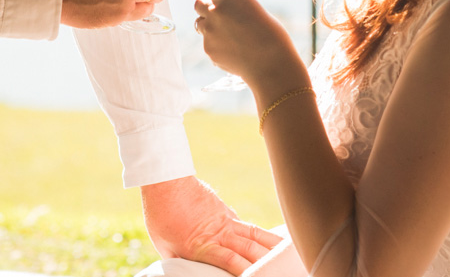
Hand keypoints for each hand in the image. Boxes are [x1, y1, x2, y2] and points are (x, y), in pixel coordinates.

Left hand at [141, 176, 281, 275]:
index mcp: (202, 246)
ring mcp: (226, 221)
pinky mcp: (227, 212)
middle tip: (281, 270)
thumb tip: (186, 273)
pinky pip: (248, 227)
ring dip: (272, 247)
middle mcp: (219, 234)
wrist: (166, 181)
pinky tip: (271, 242)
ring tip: (289, 256)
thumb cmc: (161, 215)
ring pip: (255, 236)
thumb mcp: (164, 246)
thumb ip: (180, 262)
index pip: (232, 263)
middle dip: (267, 263)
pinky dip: (262, 236)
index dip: (247, 272)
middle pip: (250, 250)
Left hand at [192, 0, 303, 89]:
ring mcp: (210, 29)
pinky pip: (208, 42)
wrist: (271, 61)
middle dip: (205, 7)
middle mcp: (216, 8)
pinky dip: (217, 44)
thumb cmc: (268, 33)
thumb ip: (232, 3)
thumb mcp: (252, 8)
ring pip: (201, 23)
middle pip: (199, 3)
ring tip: (231, 35)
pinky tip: (234, 49)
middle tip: (215, 14)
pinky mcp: (208, 47)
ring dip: (210, 26)